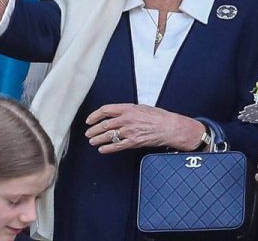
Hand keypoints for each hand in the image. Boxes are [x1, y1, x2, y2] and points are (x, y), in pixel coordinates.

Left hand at [85, 103, 204, 153]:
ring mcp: (130, 131)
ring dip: (98, 139)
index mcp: (127, 108)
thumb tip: (116, 113)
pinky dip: (107, 148)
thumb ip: (127, 110)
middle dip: (93, 130)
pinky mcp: (134, 142)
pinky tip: (102, 149)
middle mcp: (126, 119)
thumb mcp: (141, 107)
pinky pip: (117, 146)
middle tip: (88, 133)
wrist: (170, 127)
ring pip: (108, 136)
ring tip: (92, 141)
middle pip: (104, 124)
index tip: (89, 120)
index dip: (95, 115)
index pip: (105, 110)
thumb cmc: (158, 116)